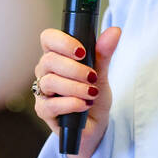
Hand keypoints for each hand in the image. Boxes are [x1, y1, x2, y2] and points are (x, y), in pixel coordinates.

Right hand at [33, 26, 121, 157]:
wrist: (95, 125)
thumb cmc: (93, 96)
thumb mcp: (101, 73)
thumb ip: (104, 53)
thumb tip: (114, 31)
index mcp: (57, 56)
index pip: (48, 38)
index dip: (62, 41)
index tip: (82, 51)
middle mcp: (46, 71)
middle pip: (49, 60)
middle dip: (74, 69)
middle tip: (93, 77)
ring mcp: (43, 91)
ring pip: (50, 82)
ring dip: (75, 87)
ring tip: (92, 93)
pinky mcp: (44, 111)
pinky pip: (51, 105)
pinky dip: (71, 104)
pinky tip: (84, 105)